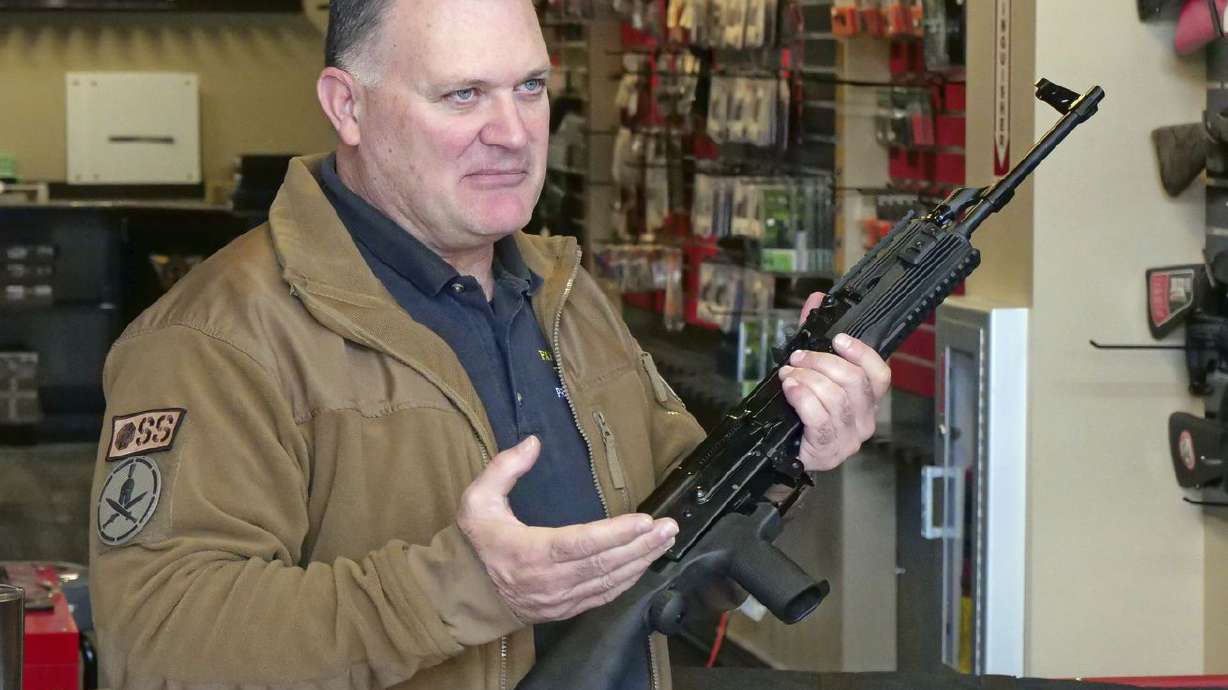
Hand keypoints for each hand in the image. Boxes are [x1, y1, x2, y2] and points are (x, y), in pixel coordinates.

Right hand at [457, 436, 678, 623]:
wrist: (468, 591)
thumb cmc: (479, 541)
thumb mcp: (477, 500)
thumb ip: (503, 469)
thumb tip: (533, 442)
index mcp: (529, 553)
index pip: (579, 544)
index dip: (614, 534)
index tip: (644, 520)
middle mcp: (548, 581)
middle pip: (603, 564)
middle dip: (640, 545)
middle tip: (668, 527)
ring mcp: (560, 599)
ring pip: (608, 582)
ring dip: (640, 561)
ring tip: (665, 540)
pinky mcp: (566, 609)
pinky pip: (603, 596)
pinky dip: (627, 580)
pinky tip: (644, 563)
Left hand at [779, 292, 891, 470]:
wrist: (782, 452)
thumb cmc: (802, 409)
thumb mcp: (810, 368)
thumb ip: (814, 335)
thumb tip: (817, 298)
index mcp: (868, 399)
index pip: (880, 374)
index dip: (862, 353)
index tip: (838, 339)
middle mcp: (865, 419)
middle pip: (853, 381)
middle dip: (821, 362)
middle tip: (797, 357)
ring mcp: (849, 438)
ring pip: (835, 398)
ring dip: (807, 379)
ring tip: (788, 374)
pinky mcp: (829, 451)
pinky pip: (820, 419)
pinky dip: (803, 398)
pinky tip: (790, 389)